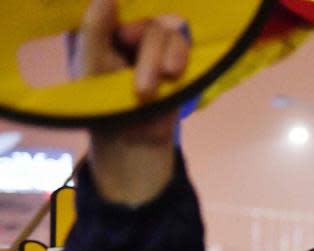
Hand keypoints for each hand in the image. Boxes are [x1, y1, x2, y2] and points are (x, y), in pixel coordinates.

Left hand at [74, 0, 189, 204]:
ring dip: (163, 61)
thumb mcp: (90, 66)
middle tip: (142, 89)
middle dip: (149, 56)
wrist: (130, 139)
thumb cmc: (101, 103)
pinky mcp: (179, 61)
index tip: (124, 39)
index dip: (127, 20)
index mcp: (107, 28)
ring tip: (152, 92)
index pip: (123, 8)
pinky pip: (186, 47)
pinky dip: (180, 59)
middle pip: (152, 24)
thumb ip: (95, 31)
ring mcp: (159, 46)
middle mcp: (134, 32)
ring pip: (171, 34)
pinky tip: (173, 75)